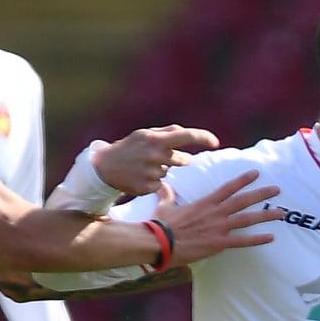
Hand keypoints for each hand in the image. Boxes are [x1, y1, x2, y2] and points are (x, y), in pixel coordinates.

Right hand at [92, 125, 219, 196]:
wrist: (103, 167)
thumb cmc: (128, 147)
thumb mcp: (145, 134)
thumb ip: (167, 132)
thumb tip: (187, 133)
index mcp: (156, 140)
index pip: (187, 136)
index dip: (204, 137)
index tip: (215, 142)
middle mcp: (155, 156)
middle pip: (183, 160)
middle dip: (177, 159)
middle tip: (157, 157)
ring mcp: (151, 173)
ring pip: (170, 173)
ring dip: (162, 170)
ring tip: (143, 167)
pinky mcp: (147, 188)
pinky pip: (161, 185)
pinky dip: (154, 182)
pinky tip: (139, 177)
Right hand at [151, 171, 280, 267]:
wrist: (159, 242)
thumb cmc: (160, 225)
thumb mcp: (164, 207)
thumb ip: (167, 195)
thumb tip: (162, 186)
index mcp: (204, 203)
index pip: (227, 188)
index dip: (243, 180)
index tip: (256, 173)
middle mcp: (215, 213)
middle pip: (243, 200)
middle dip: (261, 194)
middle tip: (277, 190)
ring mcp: (218, 228)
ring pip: (247, 219)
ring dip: (265, 215)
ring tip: (281, 213)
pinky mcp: (218, 243)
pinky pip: (242, 241)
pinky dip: (257, 239)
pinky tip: (271, 237)